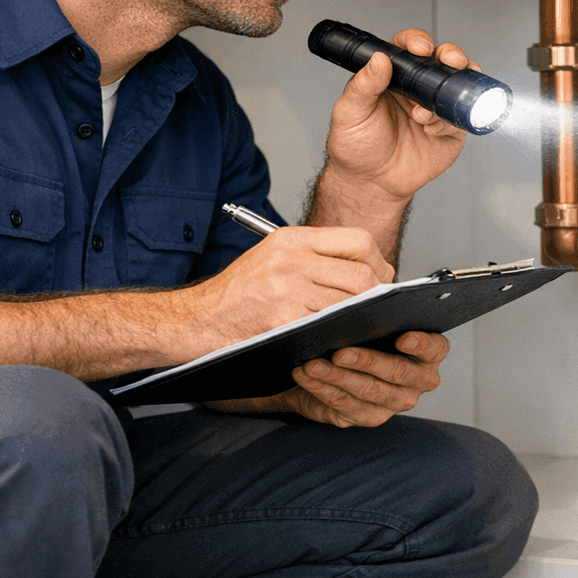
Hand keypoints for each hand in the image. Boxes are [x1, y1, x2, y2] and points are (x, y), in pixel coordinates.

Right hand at [182, 226, 393, 352]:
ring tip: (355, 324)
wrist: (197, 318)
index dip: (377, 261)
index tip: (380, 276)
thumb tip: (368, 269)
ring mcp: (287, 291)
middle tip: (375, 308)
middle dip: (375, 295)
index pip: (358, 240)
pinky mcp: (283, 321)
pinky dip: (337, 335)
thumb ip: (316, 256)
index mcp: (291, 239)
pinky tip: (333, 338)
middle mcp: (290, 260)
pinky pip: (327, 328)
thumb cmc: (238, 291)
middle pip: (360, 275)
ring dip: (357, 318)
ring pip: (348, 305)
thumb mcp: (273, 256)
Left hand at [208, 331, 449, 427]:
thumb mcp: (373, 320)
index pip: (435, 348)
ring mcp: (393, 403)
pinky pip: (344, 405)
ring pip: (367, 391)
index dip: (421, 343)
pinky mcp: (368, 416)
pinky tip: (305, 374)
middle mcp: (416, 381)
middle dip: (366, 361)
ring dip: (336, 377)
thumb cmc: (362, 333)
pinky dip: (321, 388)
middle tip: (340, 351)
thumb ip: (378, 314)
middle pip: (396, 373)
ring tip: (312, 363)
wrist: (335, 362)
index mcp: (428, 353)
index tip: (403, 336)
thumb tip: (362, 304)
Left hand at [322, 29, 474, 202]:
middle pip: (442, 59)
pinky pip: (461, 116)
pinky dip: (448, 121)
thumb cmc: (356, 147)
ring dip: (448, 93)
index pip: (408, 47)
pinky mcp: (449, 129)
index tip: (420, 47)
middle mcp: (416, 87)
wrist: (371, 183)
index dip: (418, 41)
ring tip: (423, 115)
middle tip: (449, 61)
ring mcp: (435, 107)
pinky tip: (429, 131)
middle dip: (451, 55)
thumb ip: (363, 85)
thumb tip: (378, 59)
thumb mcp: (349, 113)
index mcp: (392, 76)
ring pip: (458, 84)